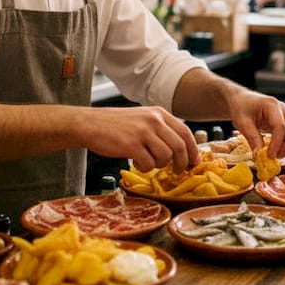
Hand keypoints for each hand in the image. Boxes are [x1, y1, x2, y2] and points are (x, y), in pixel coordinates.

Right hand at [79, 106, 198, 172]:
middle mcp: (154, 120)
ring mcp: (143, 132)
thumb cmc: (116, 124)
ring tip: (147, 162)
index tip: (194, 162)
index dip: (193, 150)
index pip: (186, 132)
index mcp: (159, 113)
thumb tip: (181, 149)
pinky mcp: (131, 145)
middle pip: (180, 147)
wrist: (90, 124)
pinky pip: (149, 164)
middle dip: (181, 163)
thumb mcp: (143, 118)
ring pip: (165, 157)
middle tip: (176, 171)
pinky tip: (136, 163)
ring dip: (159, 165)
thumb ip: (161, 129)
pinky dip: (145, 168)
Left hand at [224, 89, 284, 158]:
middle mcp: (283, 109)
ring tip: (277, 154)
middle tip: (276, 157)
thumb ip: (252, 139)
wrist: (242, 100)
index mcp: (271, 105)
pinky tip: (279, 150)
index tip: (270, 155)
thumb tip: (259, 156)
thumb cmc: (241, 107)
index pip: (281, 126)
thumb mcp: (242, 123)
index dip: (277, 143)